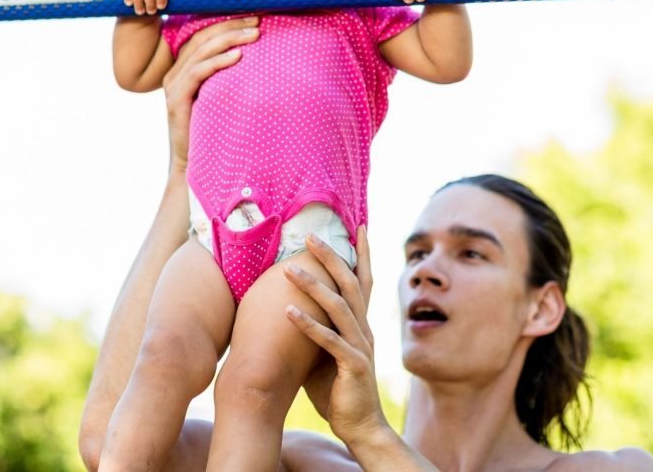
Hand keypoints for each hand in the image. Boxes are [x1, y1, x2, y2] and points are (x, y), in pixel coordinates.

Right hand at [161, 16, 259, 170]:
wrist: (193, 163)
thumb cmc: (212, 131)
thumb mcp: (221, 98)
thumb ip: (228, 79)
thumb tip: (258, 59)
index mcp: (184, 69)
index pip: (204, 36)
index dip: (228, 23)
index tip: (254, 17)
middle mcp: (175, 73)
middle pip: (203, 38)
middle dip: (232, 26)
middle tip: (258, 19)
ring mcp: (173, 85)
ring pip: (201, 51)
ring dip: (229, 39)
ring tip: (254, 34)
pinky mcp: (176, 99)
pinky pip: (198, 73)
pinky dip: (218, 61)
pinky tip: (238, 56)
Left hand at [284, 227, 385, 444]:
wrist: (360, 425)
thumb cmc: (337, 388)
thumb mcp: (325, 351)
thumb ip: (318, 328)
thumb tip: (291, 305)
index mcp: (361, 324)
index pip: (364, 280)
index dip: (363, 253)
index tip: (359, 226)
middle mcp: (364, 329)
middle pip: (351, 283)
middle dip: (331, 257)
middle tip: (310, 235)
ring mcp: (360, 347)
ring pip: (339, 307)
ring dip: (313, 286)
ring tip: (288, 269)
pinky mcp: (352, 366)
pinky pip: (329, 341)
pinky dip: (308, 324)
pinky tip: (288, 312)